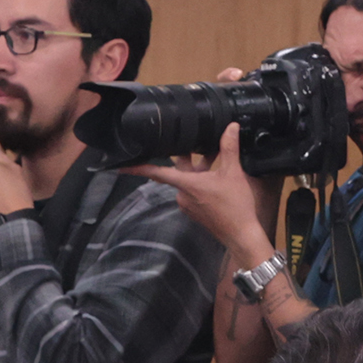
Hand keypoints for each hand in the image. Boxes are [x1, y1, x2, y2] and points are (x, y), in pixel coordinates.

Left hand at [121, 123, 274, 256]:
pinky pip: (193, 192)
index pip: (158, 173)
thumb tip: (230, 127)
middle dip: (188, 158)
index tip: (121, 166)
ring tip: (214, 157)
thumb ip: (229, 148)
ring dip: (198, 170)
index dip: (139, 168)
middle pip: (178, 171)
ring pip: (188, 181)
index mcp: (187, 184)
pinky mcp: (195, 212)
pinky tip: (216, 178)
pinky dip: (201, 182)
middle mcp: (182, 195)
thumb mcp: (233, 173)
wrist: (241, 235)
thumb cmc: (235, 206)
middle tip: (194, 143)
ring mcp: (188, 205)